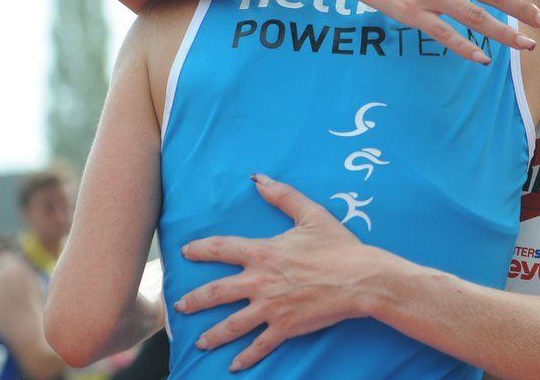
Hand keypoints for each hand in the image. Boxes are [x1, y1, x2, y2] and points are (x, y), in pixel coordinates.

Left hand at [174, 174, 391, 371]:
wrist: (359, 278)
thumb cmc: (337, 245)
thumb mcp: (311, 214)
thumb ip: (283, 196)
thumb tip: (258, 179)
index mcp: (263, 253)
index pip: (221, 248)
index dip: (200, 249)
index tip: (185, 252)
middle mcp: (259, 282)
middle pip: (216, 293)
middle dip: (194, 301)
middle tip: (180, 306)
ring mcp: (270, 308)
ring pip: (231, 325)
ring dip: (212, 335)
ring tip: (199, 343)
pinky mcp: (284, 327)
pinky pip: (260, 346)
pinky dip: (245, 358)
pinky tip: (234, 366)